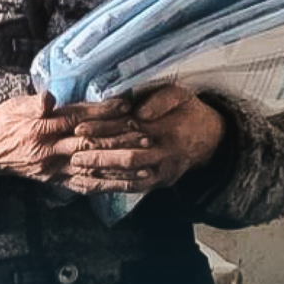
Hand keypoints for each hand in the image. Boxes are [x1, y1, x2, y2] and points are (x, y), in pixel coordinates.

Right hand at [0, 94, 139, 182]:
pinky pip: (84, 185)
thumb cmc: (2, 122)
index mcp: (39, 128)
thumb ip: (34, 102)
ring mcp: (53, 169)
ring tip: (145, 164)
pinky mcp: (55, 180)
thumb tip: (48, 96)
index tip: (126, 106)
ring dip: (120, 168)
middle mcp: (49, 150)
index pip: (77, 118)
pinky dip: (107, 185)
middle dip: (120, 141)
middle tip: (146, 137)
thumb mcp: (13, 106)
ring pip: (91, 169)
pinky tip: (126, 185)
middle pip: (90, 145)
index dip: (102, 112)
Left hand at [62, 85, 222, 194]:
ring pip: (128, 177)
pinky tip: (86, 186)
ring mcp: (161, 172)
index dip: (104, 130)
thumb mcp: (179, 95)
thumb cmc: (187, 111)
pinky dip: (107, 188)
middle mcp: (164, 155)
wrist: (210, 137)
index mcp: (167, 130)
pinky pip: (130, 188)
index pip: (130, 131)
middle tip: (73, 155)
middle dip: (99, 158)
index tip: (80, 129)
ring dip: (100, 176)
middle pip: (128, 158)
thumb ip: (160, 100)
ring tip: (74, 172)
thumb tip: (140, 112)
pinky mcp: (157, 183)